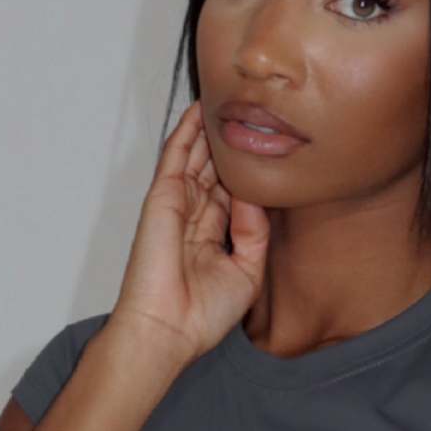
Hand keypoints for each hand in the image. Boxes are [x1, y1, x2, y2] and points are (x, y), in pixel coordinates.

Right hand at [109, 100, 270, 369]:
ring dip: (209, 131)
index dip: (247, 175)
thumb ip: (255, 232)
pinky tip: (199, 110)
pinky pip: (175, 156)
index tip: (268, 151)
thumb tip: (255, 194)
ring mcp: (176, 206)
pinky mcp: (162, 198)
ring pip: (197, 158)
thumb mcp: (247, 273)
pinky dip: (185, 131)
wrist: (168, 329)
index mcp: (211, 239)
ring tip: (228, 101)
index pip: (232, 196)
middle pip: (214, 172)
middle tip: (248, 115)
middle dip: (228, 147)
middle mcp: (193, 220)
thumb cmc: (201, 316)